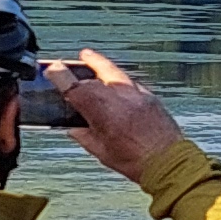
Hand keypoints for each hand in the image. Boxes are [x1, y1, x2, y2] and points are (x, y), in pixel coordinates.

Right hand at [44, 49, 184, 181]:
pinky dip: (118, 78)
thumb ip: (84, 136)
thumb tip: (74, 129)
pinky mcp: (150, 96)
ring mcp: (136, 95)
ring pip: (113, 71)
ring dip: (98, 64)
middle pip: (93, 78)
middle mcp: (120, 98)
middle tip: (66, 67)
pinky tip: (114, 79)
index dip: (60, 76)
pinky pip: (130, 81)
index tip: (52, 69)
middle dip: (78, 72)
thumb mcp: (102, 152)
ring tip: (88, 57)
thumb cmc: (137, 162)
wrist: (169, 162)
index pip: (76, 88)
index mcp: (104, 113)